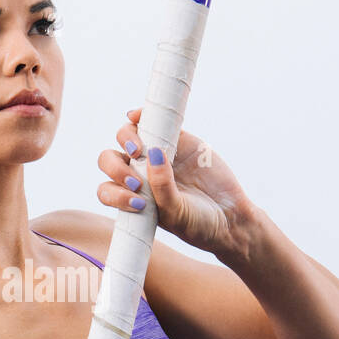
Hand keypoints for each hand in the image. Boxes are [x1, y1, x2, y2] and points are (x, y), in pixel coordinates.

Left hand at [96, 106, 256, 256]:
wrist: (231, 216)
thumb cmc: (198, 223)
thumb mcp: (177, 213)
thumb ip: (162, 188)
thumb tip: (153, 153)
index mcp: (132, 197)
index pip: (108, 190)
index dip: (114, 194)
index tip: (138, 203)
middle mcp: (139, 174)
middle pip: (110, 161)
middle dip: (114, 168)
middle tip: (135, 180)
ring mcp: (156, 155)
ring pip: (127, 137)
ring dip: (126, 139)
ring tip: (140, 151)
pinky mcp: (176, 139)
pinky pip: (154, 121)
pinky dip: (141, 116)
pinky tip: (138, 116)